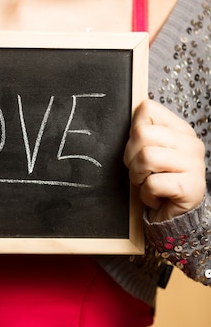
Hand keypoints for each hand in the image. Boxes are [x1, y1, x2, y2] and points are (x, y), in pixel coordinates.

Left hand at [124, 99, 205, 222]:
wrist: (172, 216)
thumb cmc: (157, 182)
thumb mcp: (148, 152)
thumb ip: (143, 132)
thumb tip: (134, 110)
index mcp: (180, 130)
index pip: (147, 109)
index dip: (133, 132)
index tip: (139, 150)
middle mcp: (191, 144)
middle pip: (142, 134)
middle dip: (131, 157)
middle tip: (140, 172)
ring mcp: (194, 165)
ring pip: (146, 157)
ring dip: (137, 176)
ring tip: (147, 183)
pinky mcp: (191, 187)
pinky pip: (153, 184)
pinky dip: (146, 194)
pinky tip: (156, 197)